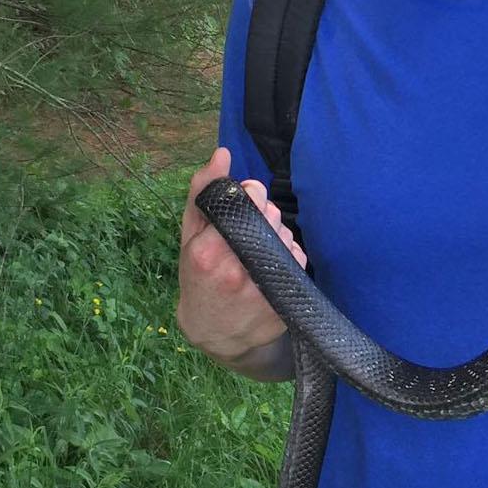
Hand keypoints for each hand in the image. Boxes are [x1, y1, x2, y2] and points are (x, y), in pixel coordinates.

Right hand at [176, 147, 308, 363]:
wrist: (214, 334)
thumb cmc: (198, 277)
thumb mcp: (189, 235)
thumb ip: (202, 192)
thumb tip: (222, 153)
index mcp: (209, 250)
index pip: (249, 201)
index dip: (252, 195)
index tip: (246, 200)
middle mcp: (237, 269)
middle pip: (271, 216)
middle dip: (264, 214)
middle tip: (247, 231)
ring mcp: (263, 288)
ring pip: (286, 236)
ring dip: (277, 235)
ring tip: (255, 252)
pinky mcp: (284, 300)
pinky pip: (297, 259)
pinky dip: (287, 255)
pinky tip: (270, 267)